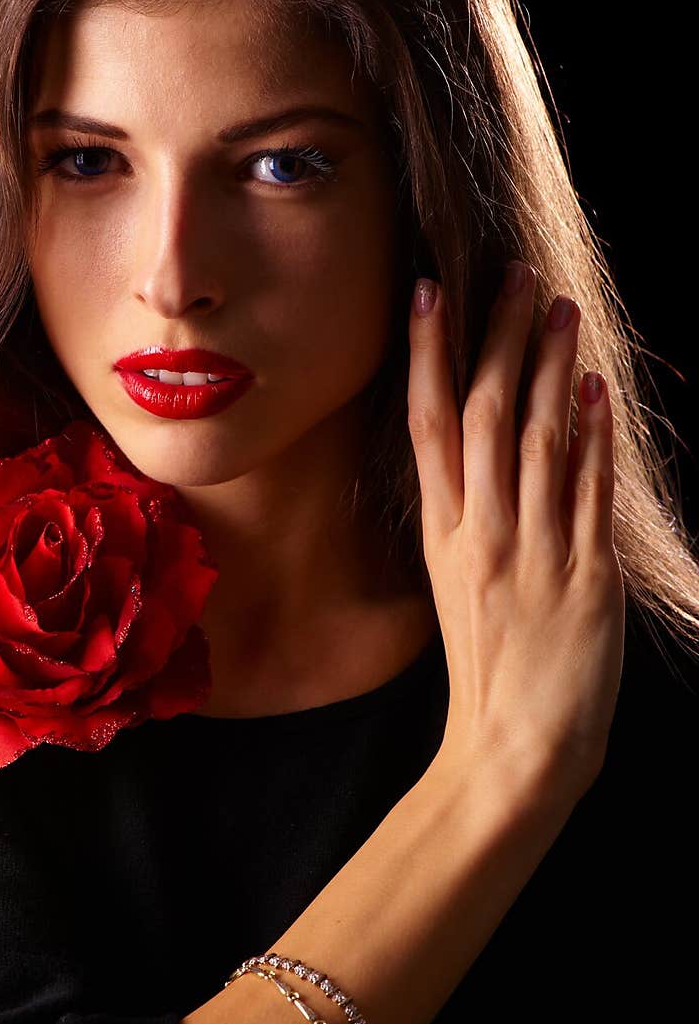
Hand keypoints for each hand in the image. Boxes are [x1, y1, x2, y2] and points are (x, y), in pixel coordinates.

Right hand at [407, 261, 624, 798]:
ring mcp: (535, 550)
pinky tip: (594, 388)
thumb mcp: (458, 585)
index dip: (430, 353)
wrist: (517, 747)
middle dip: (500, 338)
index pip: (430, 424)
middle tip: (516, 275)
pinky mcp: (585, 574)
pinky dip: (591, 434)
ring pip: (538, 438)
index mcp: (444, 533)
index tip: (431, 292)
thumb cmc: (488, 668)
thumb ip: (469, 519)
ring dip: (550, 367)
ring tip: (561, 309)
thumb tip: (484, 451)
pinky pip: (588, 490)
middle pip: (486, 414)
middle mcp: (483, 532)